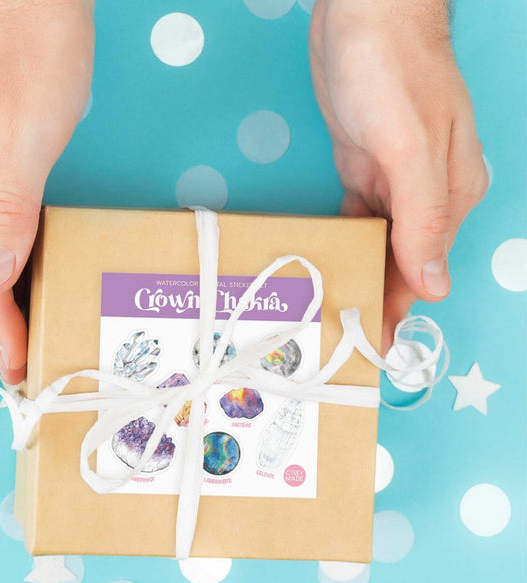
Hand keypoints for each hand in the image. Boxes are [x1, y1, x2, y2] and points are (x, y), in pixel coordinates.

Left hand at [309, 0, 487, 351]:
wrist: (364, 14)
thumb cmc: (392, 72)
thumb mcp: (411, 148)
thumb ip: (424, 218)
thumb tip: (436, 285)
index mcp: (451, 196)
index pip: (424, 270)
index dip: (399, 310)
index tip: (374, 349)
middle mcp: (427, 195)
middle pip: (401, 264)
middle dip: (376, 302)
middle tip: (343, 344)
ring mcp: (394, 182)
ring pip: (379, 246)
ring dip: (360, 278)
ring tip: (333, 317)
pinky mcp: (364, 169)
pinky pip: (357, 221)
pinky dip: (346, 245)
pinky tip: (331, 267)